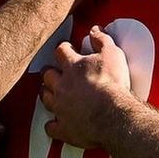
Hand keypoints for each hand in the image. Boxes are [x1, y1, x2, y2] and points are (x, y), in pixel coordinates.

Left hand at [40, 25, 133, 148]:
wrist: (113, 115)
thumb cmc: (113, 85)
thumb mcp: (112, 54)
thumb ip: (102, 40)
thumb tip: (95, 30)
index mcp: (73, 67)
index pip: (61, 52)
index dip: (63, 49)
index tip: (66, 49)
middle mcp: (62, 86)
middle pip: (47, 76)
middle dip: (49, 73)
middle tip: (52, 72)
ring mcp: (61, 108)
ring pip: (45, 99)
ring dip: (46, 95)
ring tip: (49, 93)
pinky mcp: (64, 128)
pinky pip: (52, 127)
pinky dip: (52, 126)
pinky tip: (54, 125)